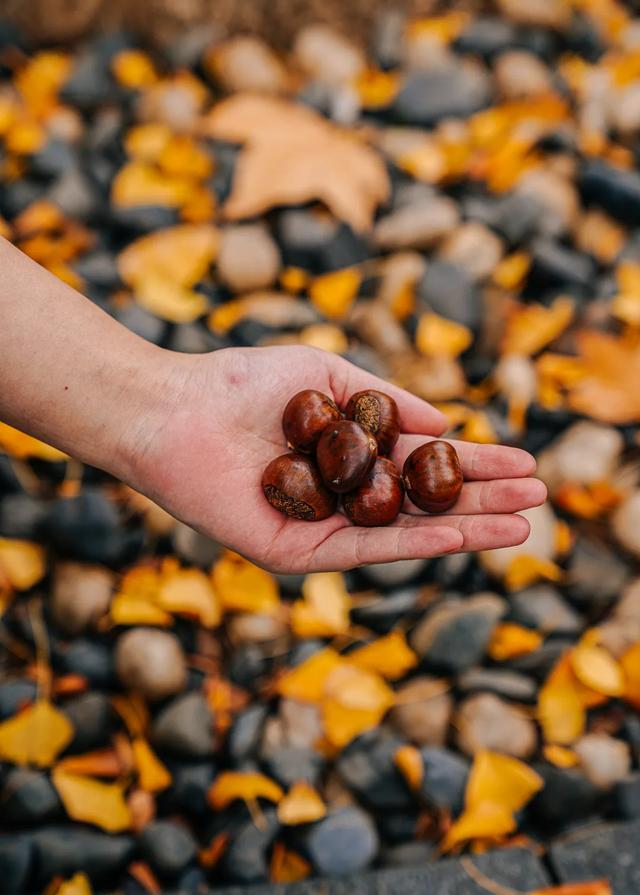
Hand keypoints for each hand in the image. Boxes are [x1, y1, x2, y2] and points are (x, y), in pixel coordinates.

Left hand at [127, 345, 545, 572]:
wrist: (177, 409)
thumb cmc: (245, 384)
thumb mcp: (331, 378)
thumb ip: (387, 402)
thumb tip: (444, 424)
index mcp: (352, 457)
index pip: (426, 465)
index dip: (476, 464)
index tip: (526, 463)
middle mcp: (343, 496)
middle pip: (426, 504)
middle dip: (483, 502)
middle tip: (539, 502)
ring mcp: (322, 527)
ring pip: (405, 534)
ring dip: (464, 531)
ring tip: (520, 526)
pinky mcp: (297, 551)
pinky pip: (362, 550)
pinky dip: (411, 546)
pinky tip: (456, 537)